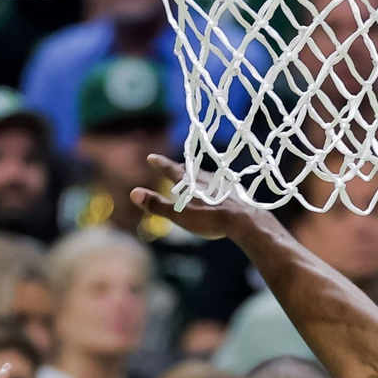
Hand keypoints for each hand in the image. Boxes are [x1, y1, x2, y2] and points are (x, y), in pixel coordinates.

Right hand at [133, 157, 270, 241]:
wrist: (243, 220)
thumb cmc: (210, 219)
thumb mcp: (179, 214)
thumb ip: (157, 204)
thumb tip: (133, 193)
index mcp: (190, 183)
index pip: (170, 169)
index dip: (160, 164)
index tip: (151, 157)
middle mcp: (205, 178)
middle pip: (189, 170)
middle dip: (178, 169)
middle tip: (172, 166)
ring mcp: (221, 183)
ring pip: (205, 176)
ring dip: (197, 175)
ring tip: (194, 177)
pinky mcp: (234, 192)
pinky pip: (220, 184)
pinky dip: (213, 185)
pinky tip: (217, 190)